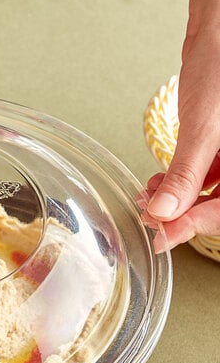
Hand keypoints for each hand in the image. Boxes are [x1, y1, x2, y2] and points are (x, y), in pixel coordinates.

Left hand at [146, 0, 219, 251]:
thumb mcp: (205, 126)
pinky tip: (157, 184)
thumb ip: (185, 174)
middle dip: (183, 214)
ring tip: (148, 198)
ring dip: (177, 200)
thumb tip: (163, 214)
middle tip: (151, 218)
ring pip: (213, 192)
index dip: (195, 226)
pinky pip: (208, 174)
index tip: (161, 237)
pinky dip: (181, 182)